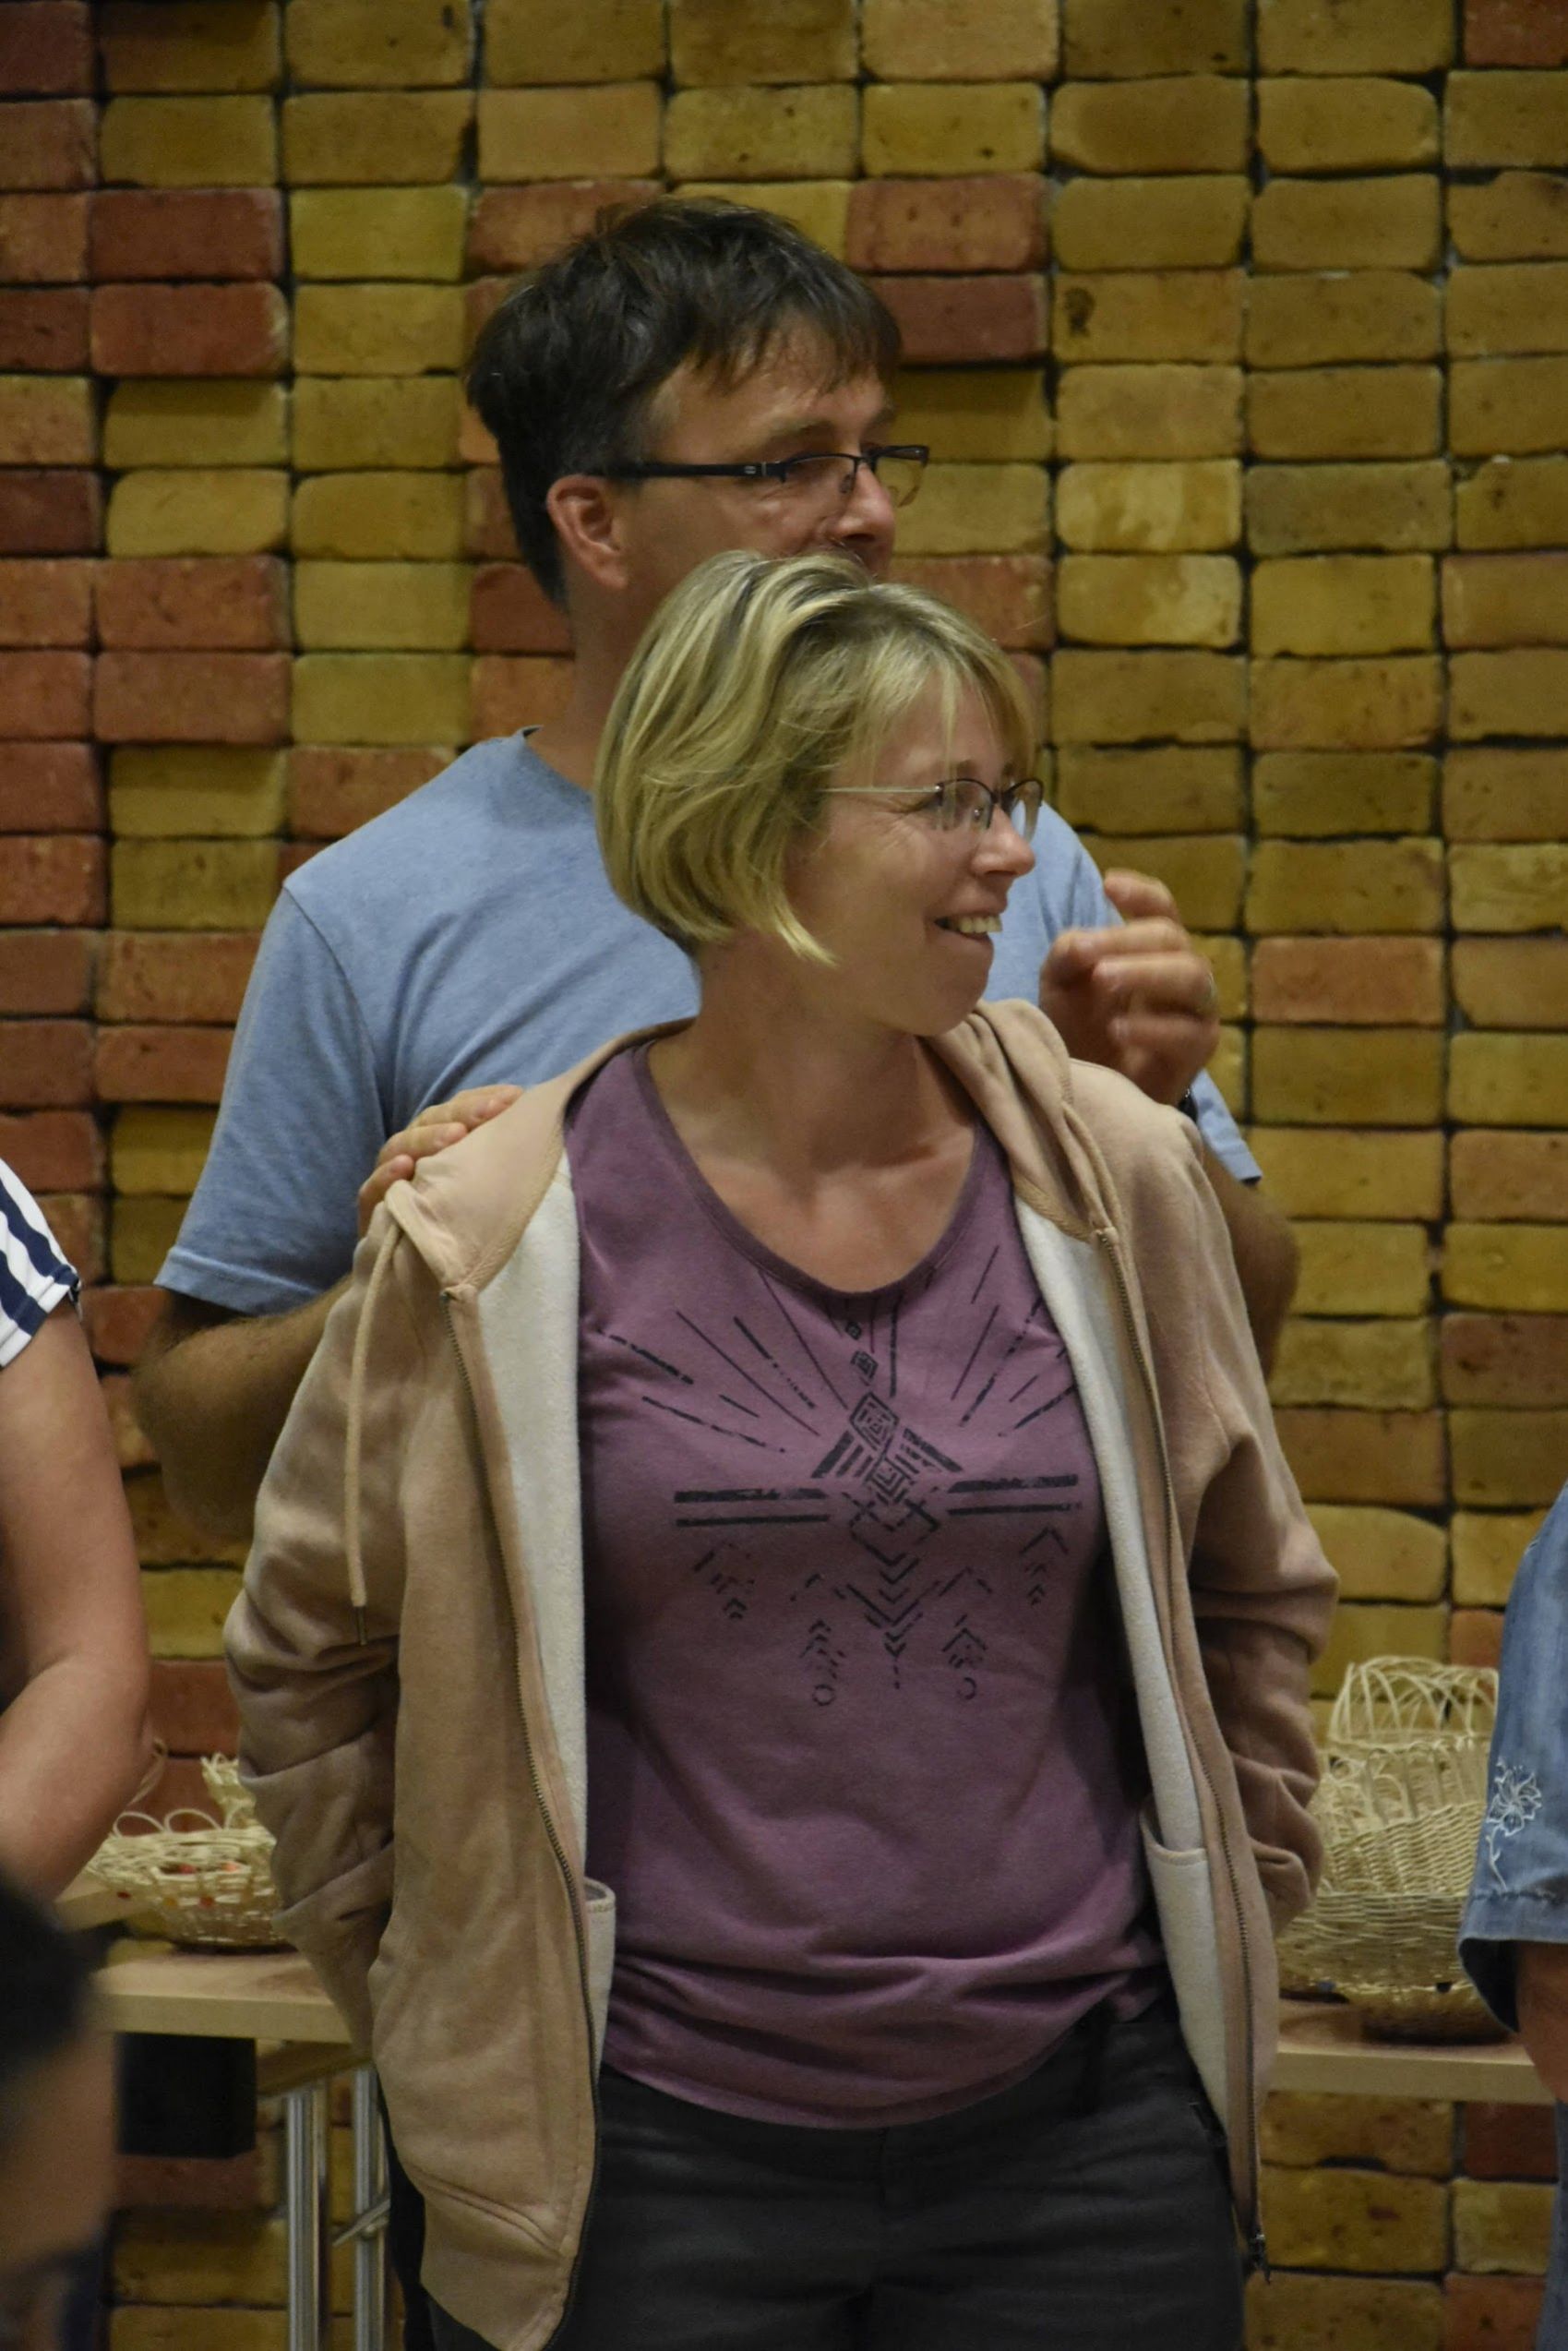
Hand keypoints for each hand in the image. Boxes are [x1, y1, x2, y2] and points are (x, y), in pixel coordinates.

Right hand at [357, 1085, 521, 1235]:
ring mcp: (389, 1182)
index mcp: (438, 1143)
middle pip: (429, 1122)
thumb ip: (498, 1160)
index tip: (515, 1098)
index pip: (456, 1110)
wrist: (420, 1277)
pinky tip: (404, 1167)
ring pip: (399, 1148)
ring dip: (427, 1139)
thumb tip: (536, 1129)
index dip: (482, 1099)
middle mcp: (412, 1155)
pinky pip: (371, 1191)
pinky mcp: (373, 1211)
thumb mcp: (484, 1191)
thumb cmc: (457, 1226)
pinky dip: (386, 1177)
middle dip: (461, 1112)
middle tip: (490, 1112)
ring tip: (455, 1135)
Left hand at [1037, 870, 1219, 1107]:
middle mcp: (1182, 971)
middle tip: (1089, 954)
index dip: (1140, 894)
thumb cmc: (1080, 1030)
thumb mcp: (1061, 986)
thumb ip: (1067, 956)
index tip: (1108, 885)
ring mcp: (1197, 1009)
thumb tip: (1081, 943)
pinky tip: (1117, 1029)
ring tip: (1103, 980)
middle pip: (1171, 937)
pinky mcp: (1199, 1049)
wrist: (1092, 1091)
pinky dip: (1152, 1028)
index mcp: (1152, 948)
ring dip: (1145, 973)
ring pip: (1192, 976)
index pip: (1160, 908)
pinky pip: (1188, 1031)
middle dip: (1127, 939)